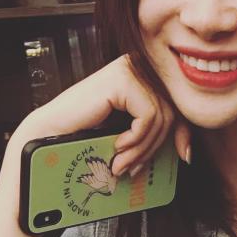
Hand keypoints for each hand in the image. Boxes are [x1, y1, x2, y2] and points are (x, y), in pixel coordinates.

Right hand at [20, 54, 191, 174]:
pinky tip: (117, 146)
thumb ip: (153, 136)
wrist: (50, 133)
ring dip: (142, 148)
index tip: (183, 157)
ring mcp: (129, 69)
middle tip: (133, 169)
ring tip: (122, 163)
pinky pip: (148, 116)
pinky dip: (136, 138)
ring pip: (161, 117)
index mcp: (139, 78)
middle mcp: (136, 68)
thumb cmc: (84, 135)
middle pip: (169, 114)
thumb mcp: (128, 136)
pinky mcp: (123, 79)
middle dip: (153, 148)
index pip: (174, 106)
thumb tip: (186, 151)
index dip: (182, 134)